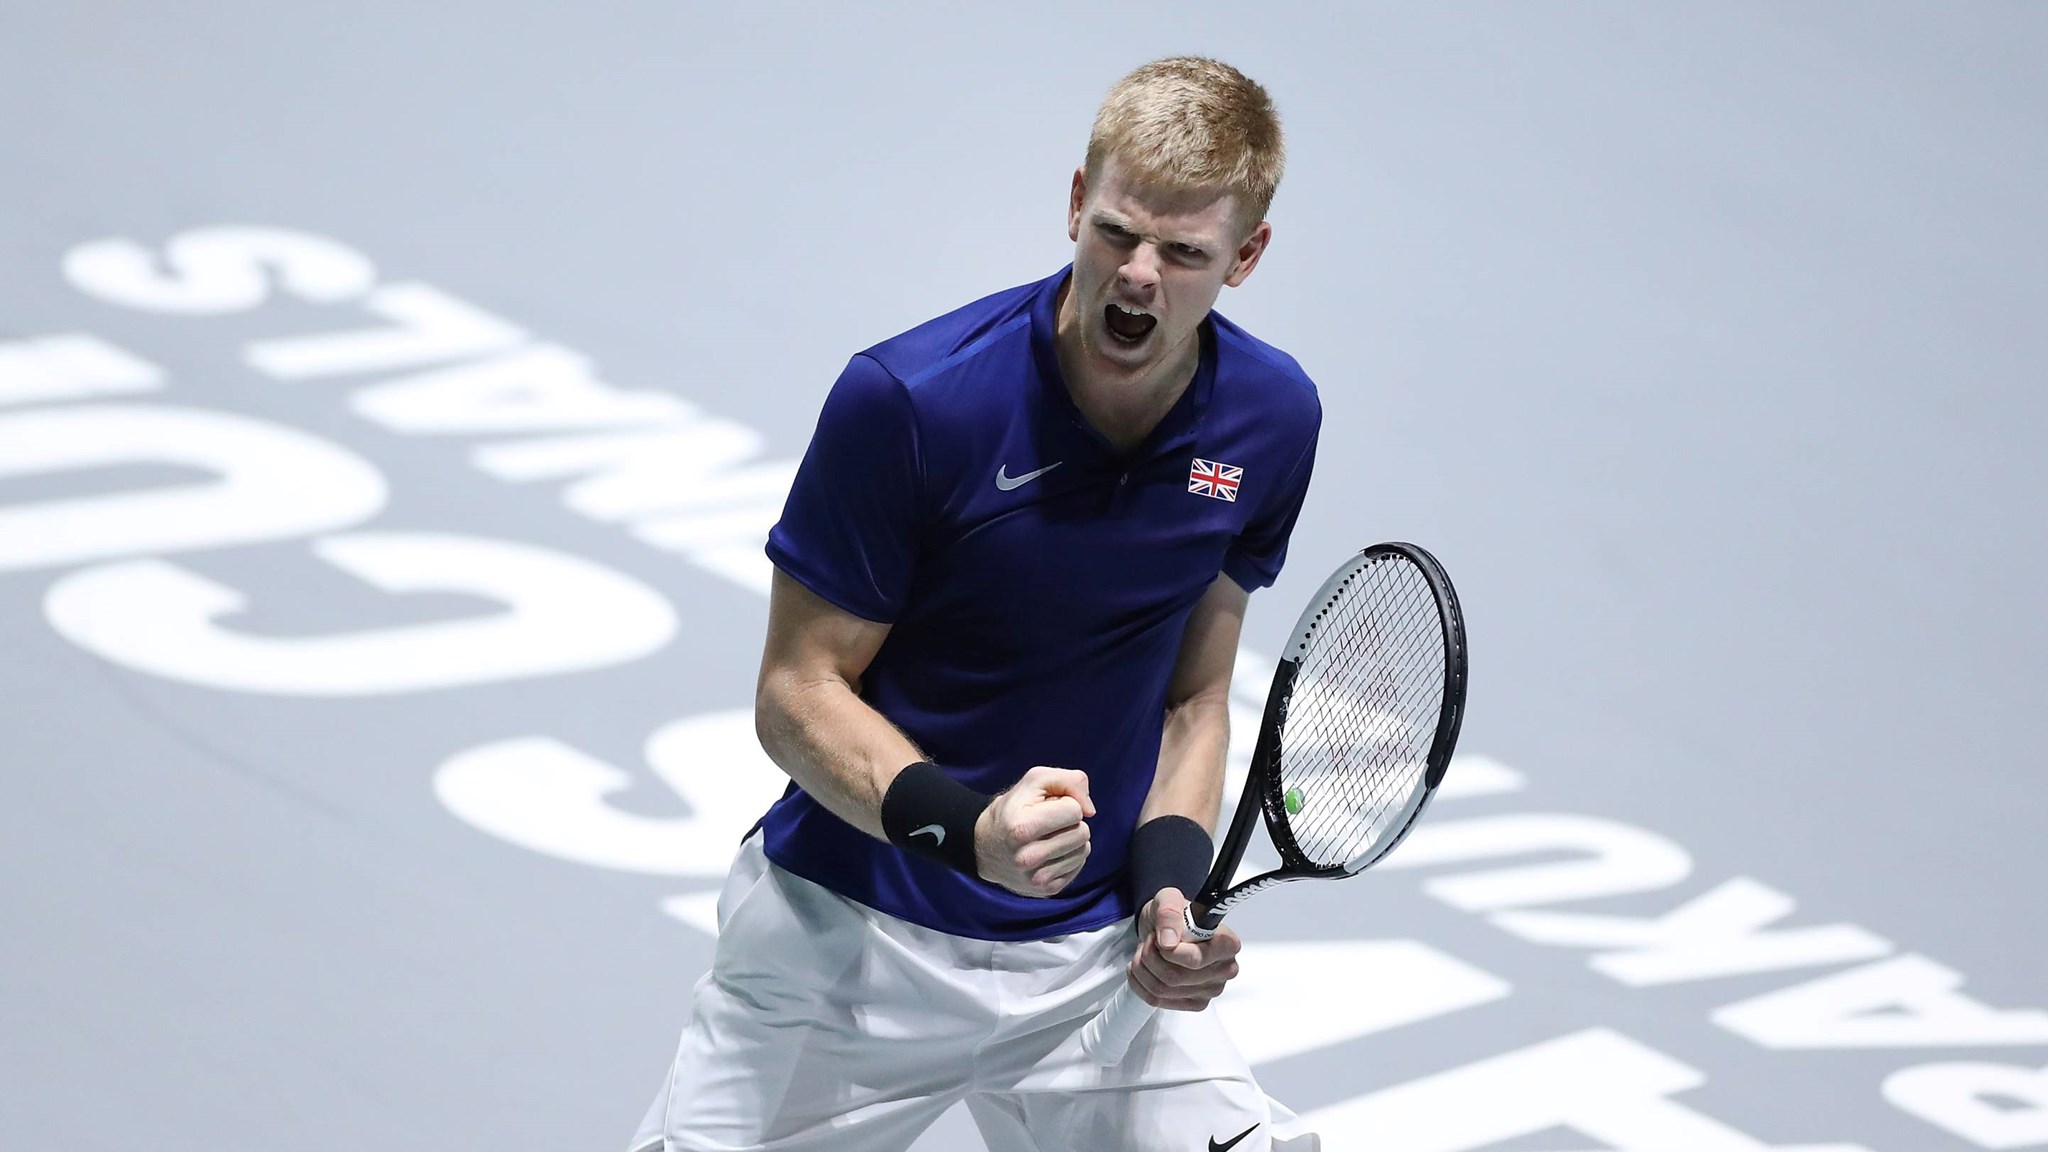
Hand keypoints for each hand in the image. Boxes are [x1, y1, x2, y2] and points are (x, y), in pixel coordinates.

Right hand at [975, 765, 1094, 896]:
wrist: (984, 847)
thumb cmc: (1014, 808)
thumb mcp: (1035, 780)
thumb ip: (1070, 781)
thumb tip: (1091, 811)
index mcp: (1022, 827)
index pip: (1075, 811)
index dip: (1065, 803)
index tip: (1047, 807)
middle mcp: (1028, 858)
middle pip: (1082, 833)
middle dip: (1070, 823)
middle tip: (1048, 823)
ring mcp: (1037, 878)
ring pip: (1083, 850)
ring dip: (1071, 840)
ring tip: (1049, 837)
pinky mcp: (1046, 890)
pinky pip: (1078, 866)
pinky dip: (1068, 856)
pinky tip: (1050, 853)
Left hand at [1127, 887, 1241, 1010]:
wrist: (1166, 929)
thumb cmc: (1174, 916)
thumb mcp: (1168, 899)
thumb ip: (1169, 913)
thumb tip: (1169, 941)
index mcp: (1227, 944)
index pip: (1195, 959)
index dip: (1169, 951)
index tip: (1159, 938)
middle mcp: (1224, 970)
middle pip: (1175, 976)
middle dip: (1150, 957)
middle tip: (1150, 941)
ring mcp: (1210, 990)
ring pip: (1162, 989)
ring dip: (1143, 968)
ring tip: (1145, 952)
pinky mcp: (1194, 1003)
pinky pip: (1157, 1000)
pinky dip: (1140, 982)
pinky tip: (1144, 967)